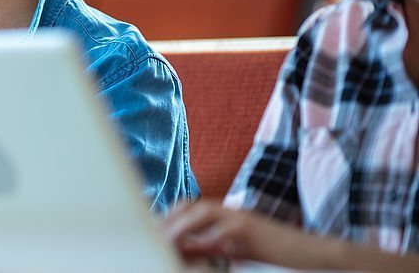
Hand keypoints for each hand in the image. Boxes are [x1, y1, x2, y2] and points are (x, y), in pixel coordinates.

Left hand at [162, 200, 320, 267]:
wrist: (312, 254)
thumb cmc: (273, 254)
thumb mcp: (235, 250)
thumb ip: (207, 248)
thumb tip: (180, 249)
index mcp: (224, 215)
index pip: (188, 208)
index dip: (167, 217)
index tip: (149, 229)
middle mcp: (229, 211)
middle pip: (190, 206)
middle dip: (169, 219)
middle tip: (150, 235)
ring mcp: (241, 218)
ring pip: (202, 212)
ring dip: (181, 224)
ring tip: (164, 239)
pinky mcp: (252, 230)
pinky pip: (225, 229)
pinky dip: (208, 237)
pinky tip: (195, 247)